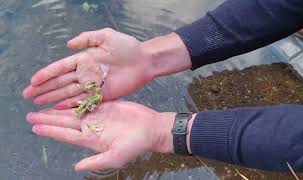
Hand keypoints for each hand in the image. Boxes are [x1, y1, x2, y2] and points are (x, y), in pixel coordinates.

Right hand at [23, 28, 154, 108]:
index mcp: (84, 59)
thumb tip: (68, 45)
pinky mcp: (103, 94)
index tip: (33, 81)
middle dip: (45, 88)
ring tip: (39, 103)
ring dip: (54, 98)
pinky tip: (59, 108)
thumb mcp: (106, 36)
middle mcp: (86, 73)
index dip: (46, 74)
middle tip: (29, 95)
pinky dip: (72, 104)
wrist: (144, 60)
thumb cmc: (127, 46)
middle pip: (61, 82)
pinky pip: (84, 100)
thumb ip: (87, 38)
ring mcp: (94, 85)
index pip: (61, 68)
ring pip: (69, 92)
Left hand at [26, 101, 175, 170]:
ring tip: (42, 108)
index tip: (35, 128)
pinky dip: (74, 100)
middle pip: (65, 122)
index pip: (67, 135)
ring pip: (73, 111)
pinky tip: (64, 98)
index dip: (51, 131)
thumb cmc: (136, 144)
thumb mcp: (117, 156)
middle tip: (31, 116)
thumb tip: (77, 168)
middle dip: (48, 119)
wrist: (151, 128)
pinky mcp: (106, 105)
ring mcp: (98, 116)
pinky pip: (86, 101)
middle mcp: (92, 127)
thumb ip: (97, 161)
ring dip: (57, 110)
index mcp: (92, 139)